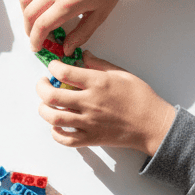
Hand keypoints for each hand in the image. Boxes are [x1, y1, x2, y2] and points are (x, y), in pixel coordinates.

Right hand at [21, 0, 147, 52]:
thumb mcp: (100, 14)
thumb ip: (82, 34)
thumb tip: (66, 48)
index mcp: (69, 3)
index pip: (41, 27)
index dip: (35, 40)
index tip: (36, 46)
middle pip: (29, 14)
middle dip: (28, 29)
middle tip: (35, 35)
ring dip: (26, 11)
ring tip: (35, 16)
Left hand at [37, 52, 174, 155]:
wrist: (154, 125)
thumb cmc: (141, 98)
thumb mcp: (122, 73)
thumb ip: (99, 64)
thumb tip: (83, 55)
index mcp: (98, 83)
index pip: (64, 72)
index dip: (53, 67)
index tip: (53, 66)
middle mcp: (90, 103)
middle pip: (51, 96)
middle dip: (41, 87)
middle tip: (43, 83)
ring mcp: (89, 123)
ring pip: (54, 118)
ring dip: (44, 110)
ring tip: (46, 104)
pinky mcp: (91, 139)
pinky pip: (65, 139)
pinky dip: (56, 132)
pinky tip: (57, 125)